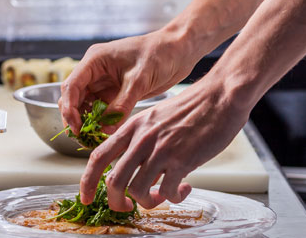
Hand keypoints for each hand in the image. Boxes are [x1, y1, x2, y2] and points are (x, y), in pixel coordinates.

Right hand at [59, 28, 201, 134]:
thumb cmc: (159, 54)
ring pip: (85, 105)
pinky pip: (100, 109)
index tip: (76, 127)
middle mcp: (95, 71)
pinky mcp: (114, 92)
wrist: (178, 51)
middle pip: (73, 97)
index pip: (72, 86)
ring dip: (87, 121)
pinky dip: (100, 121)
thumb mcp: (139, 80)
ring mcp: (104, 82)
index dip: (69, 108)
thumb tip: (106, 128)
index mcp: (95, 60)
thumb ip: (122, 104)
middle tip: (82, 137)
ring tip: (92, 138)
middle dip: (74, 117)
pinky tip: (104, 132)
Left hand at [80, 76, 251, 209]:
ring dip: (149, 202)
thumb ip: (142, 141)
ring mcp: (160, 150)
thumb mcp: (155, 119)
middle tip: (128, 208)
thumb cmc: (192, 108)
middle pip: (113, 181)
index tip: (86, 197)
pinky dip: (174, 197)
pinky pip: (168, 192)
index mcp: (131, 127)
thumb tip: (137, 169)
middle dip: (116, 202)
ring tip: (162, 196)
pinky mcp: (182, 160)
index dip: (87, 181)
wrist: (220, 97)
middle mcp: (141, 139)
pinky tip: (184, 188)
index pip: (98, 156)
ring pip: (138, 190)